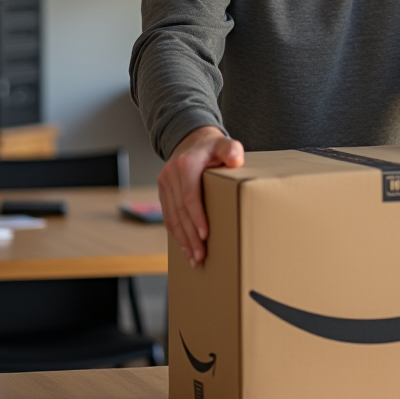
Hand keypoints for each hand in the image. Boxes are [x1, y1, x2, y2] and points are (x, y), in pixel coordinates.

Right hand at [158, 125, 242, 265]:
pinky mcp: (163, 191)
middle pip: (180, 211)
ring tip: (193, 258)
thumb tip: (236, 160)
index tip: (205, 235)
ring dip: (182, 240)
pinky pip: (168, 215)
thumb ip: (231, 149)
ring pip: (172, 217)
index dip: (196, 217)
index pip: (190, 196)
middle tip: (200, 256)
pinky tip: (183, 247)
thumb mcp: (224, 143)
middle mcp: (171, 174)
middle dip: (190, 236)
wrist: (192, 140)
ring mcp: (165, 184)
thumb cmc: (212, 146)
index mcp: (186, 165)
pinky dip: (175, 233)